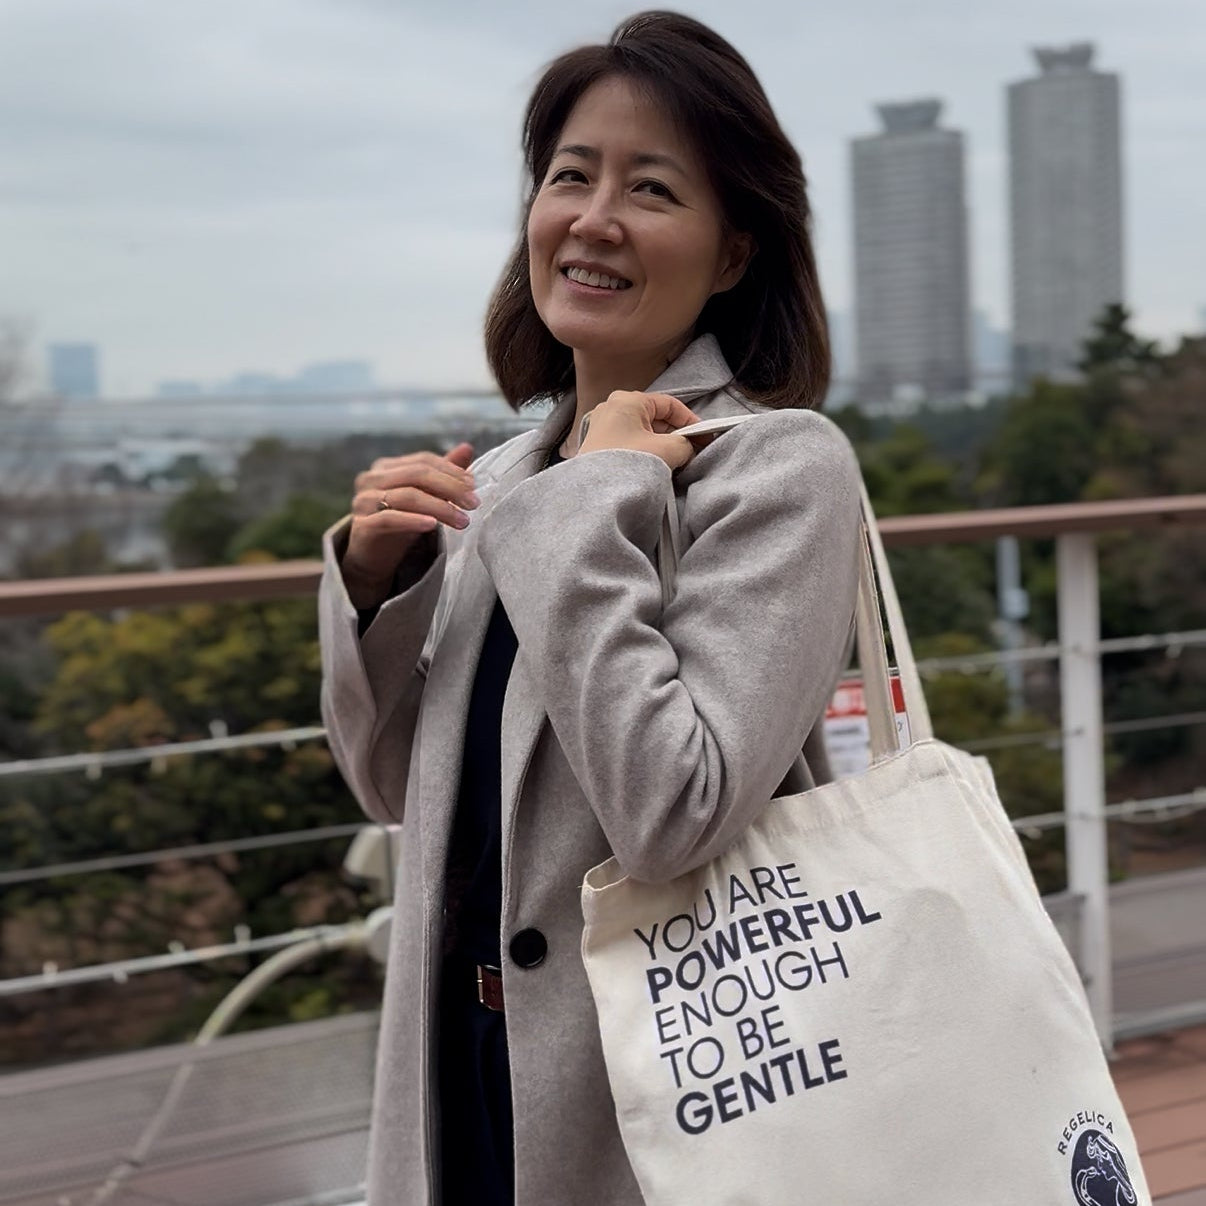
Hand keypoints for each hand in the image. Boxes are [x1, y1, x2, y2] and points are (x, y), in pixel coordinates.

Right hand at [341, 442, 476, 608]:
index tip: (474, 486)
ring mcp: (363, 501)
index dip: (451, 471)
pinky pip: (390, 519)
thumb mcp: (424, 497)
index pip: (423, 461)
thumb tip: (467, 447)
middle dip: (450, 488)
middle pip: (417, 475)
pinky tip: (433, 525)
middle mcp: (371, 479)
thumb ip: (442, 474)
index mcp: (385, 467)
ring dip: (440, 507)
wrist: (373, 557)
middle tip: (473, 503)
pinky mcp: (362, 525)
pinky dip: (414, 520)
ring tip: (463, 521)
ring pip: (407, 496)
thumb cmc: (400, 524)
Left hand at [576, 391, 704, 469]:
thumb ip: (685, 444)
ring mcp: (603, 428)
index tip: (704, 437)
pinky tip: (656, 467)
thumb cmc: (627, 465)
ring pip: (644, 432)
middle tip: (692, 452)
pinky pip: (631, 444)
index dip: (691, 421)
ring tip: (676, 462)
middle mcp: (612, 409)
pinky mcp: (600, 447)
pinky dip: (647, 452)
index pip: (669, 404)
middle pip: (656, 418)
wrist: (594, 494)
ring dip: (662, 446)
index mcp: (628, 400)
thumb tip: (688, 449)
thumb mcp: (667, 450)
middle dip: (676, 435)